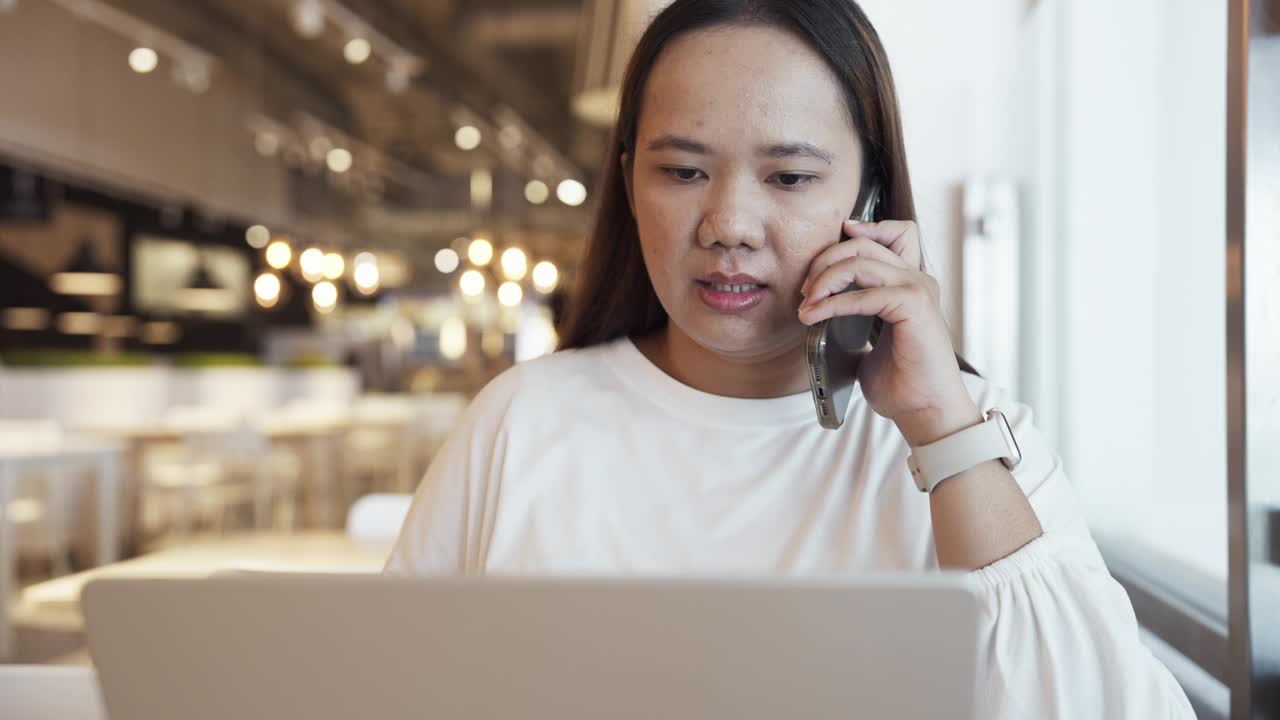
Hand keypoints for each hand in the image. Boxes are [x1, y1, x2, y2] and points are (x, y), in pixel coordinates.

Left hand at [796, 219, 979, 444]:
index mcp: (908, 283)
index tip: (826, 250)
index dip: (862, 229)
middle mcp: (916, 279)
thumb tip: (816, 308)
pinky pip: (865, 293)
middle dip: (824, 261)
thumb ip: (852, 315)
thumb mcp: (866, 340)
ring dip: (824, 280)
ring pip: (861, 261)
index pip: (893, 232)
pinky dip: (834, 302)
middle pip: (863, 243)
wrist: (924, 410)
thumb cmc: (900, 381)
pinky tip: (815, 316)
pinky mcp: (914, 306)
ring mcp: (918, 290)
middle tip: (804, 291)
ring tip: (806, 306)